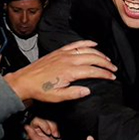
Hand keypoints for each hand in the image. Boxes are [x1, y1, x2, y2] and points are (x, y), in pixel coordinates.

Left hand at [3, 40, 117, 102]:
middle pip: (93, 58)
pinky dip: (86, 43)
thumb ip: (74, 93)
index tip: (112, 77)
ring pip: (87, 50)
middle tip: (114, 69)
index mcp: (69, 71)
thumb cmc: (40, 90)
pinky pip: (75, 44)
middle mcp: (68, 60)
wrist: (25, 81)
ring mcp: (64, 54)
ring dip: (99, 54)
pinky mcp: (59, 51)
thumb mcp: (58, 97)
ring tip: (107, 60)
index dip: (105, 74)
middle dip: (106, 63)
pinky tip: (93, 44)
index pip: (93, 71)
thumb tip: (88, 90)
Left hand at [24, 117, 65, 139]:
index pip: (34, 120)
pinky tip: (56, 135)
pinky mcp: (50, 128)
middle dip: (48, 126)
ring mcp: (43, 128)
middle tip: (49, 133)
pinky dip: (56, 129)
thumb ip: (33, 135)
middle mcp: (36, 128)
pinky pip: (53, 123)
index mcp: (30, 131)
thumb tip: (26, 126)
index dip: (41, 123)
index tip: (46, 131)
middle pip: (42, 119)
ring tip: (53, 135)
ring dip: (53, 128)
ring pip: (49, 121)